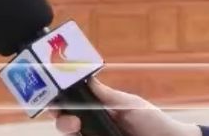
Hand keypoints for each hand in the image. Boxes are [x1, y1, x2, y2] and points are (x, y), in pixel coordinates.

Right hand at [52, 78, 201, 135]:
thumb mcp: (130, 104)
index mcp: (98, 110)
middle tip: (71, 119)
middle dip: (60, 118)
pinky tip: (80, 134)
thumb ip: (107, 94)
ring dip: (67, 128)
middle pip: (65, 122)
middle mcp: (93, 126)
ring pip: (71, 135)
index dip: (59, 100)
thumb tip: (87, 77)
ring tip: (76, 128)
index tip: (55, 96)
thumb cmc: (153, 122)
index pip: (71, 104)